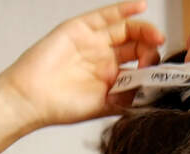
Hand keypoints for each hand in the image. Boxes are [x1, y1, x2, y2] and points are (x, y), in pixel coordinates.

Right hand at [0, 1, 164, 128]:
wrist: (32, 99)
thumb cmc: (62, 107)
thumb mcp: (104, 107)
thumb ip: (129, 100)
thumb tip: (157, 97)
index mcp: (112, 79)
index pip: (140, 68)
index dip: (152, 69)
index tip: (157, 77)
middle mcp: (105, 59)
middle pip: (137, 47)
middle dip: (151, 50)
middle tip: (155, 57)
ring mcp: (94, 43)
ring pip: (126, 30)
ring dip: (144, 30)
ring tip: (156, 37)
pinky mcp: (81, 29)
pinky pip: (106, 16)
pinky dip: (124, 9)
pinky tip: (141, 7)